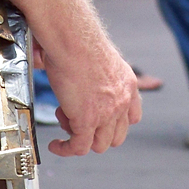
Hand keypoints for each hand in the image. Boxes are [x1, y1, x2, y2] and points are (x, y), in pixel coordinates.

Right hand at [42, 37, 141, 155]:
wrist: (73, 39)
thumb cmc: (79, 40)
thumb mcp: (98, 57)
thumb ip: (91, 72)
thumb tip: (66, 69)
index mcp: (127, 84)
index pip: (132, 117)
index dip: (115, 123)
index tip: (101, 121)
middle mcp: (122, 100)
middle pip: (116, 136)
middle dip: (96, 132)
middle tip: (76, 116)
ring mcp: (107, 113)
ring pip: (98, 145)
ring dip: (80, 137)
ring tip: (64, 118)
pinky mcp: (88, 121)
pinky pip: (78, 147)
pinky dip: (66, 149)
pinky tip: (56, 145)